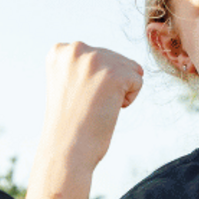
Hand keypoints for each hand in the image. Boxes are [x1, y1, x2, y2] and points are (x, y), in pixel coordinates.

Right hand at [42, 42, 143, 172]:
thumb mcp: (70, 84)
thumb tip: (138, 66)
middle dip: (106, 84)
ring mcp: (96, 59)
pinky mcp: (115, 73)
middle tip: (85, 105)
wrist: (66, 149)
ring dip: (118, 90)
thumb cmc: (71, 123)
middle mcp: (76, 49)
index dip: (91, 81)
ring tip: (95, 107)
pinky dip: (128, 99)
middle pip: (113, 59)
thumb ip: (86, 66)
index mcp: (60, 51)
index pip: (95, 55)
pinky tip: (106, 110)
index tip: (75, 98)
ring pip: (128, 68)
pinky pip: (137, 80)